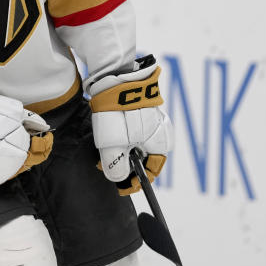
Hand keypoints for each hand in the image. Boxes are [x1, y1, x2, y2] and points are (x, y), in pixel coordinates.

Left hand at [88, 55, 172, 194]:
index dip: (135, 182)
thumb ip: (116, 166)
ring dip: (122, 151)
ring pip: (138, 143)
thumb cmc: (118, 113)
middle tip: (107, 168)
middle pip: (144, 157)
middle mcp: (161, 131)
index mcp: (160, 144)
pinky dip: (122, 137)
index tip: (120, 187)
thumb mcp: (113, 145)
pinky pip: (134, 129)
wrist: (115, 78)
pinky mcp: (142, 108)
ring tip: (104, 153)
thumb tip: (118, 178)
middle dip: (126, 166)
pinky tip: (108, 136)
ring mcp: (152, 118)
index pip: (151, 171)